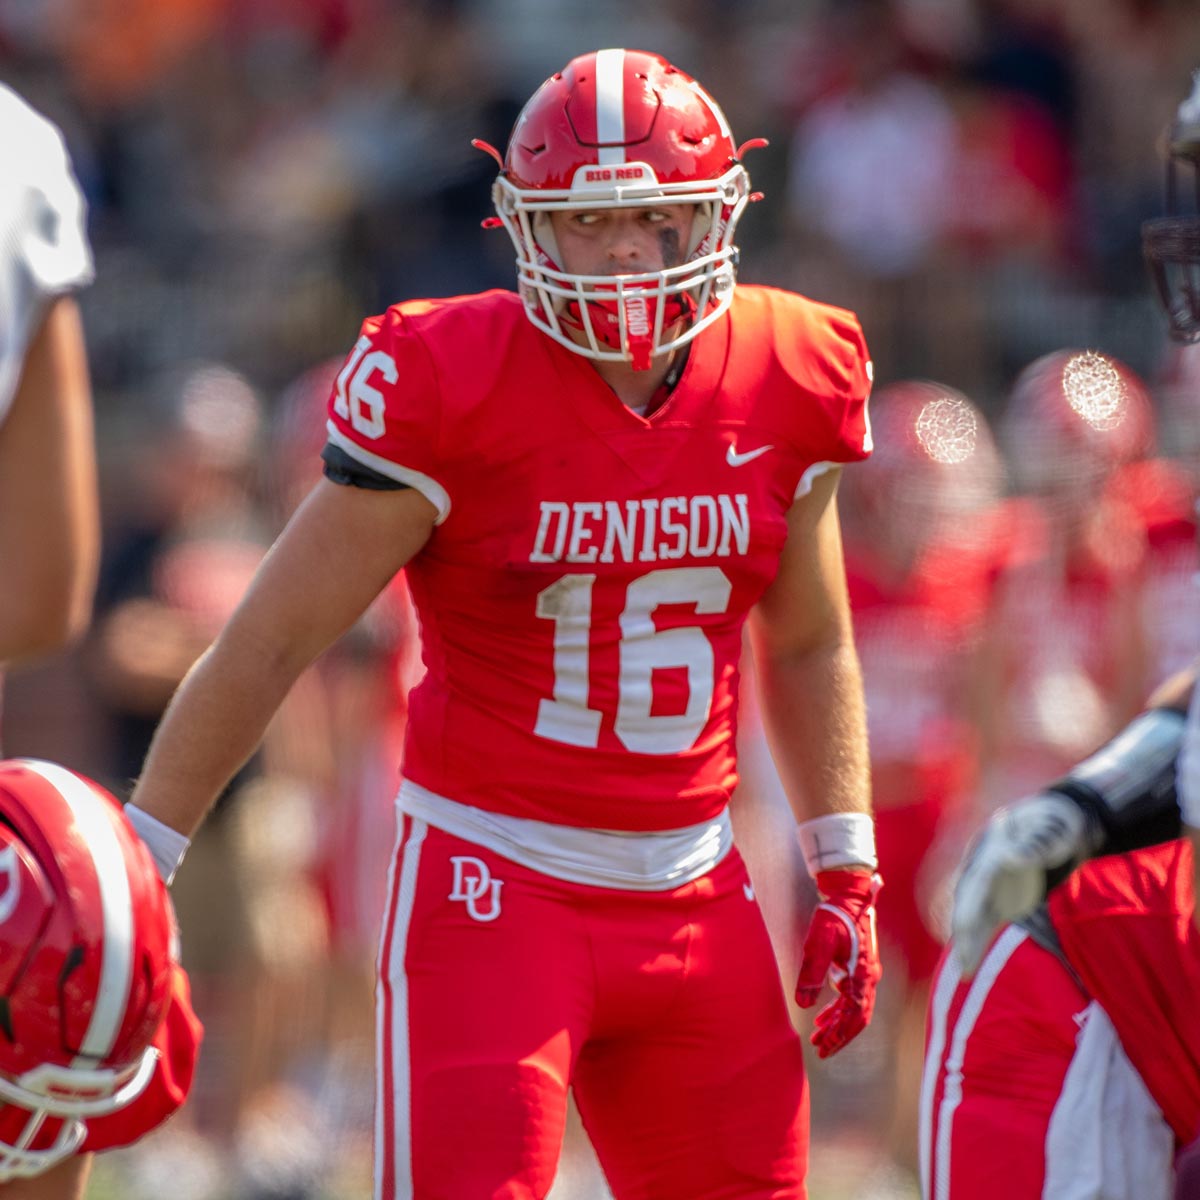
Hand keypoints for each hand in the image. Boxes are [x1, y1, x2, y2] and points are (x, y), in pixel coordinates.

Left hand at [795, 869, 882, 1057]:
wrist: (848, 894)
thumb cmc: (833, 916)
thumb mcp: (819, 943)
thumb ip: (812, 972)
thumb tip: (803, 1004)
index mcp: (863, 975)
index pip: (854, 1016)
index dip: (840, 1035)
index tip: (824, 1049)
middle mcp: (869, 977)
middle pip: (857, 1017)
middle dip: (839, 1036)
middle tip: (820, 1050)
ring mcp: (866, 972)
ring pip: (854, 1008)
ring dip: (837, 1024)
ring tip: (817, 1036)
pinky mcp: (859, 967)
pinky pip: (851, 996)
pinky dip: (838, 1009)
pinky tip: (822, 1015)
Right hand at [950, 793, 1087, 975]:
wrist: (1058, 825)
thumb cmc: (1057, 826)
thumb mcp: (1051, 831)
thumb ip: (1034, 844)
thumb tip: (1009, 858)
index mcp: (990, 850)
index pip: (976, 882)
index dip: (970, 906)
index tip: (964, 929)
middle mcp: (981, 868)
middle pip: (968, 902)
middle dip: (964, 931)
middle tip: (964, 962)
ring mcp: (987, 883)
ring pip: (972, 915)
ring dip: (967, 942)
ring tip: (964, 973)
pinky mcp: (997, 897)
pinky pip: (983, 921)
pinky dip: (977, 940)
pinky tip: (971, 964)